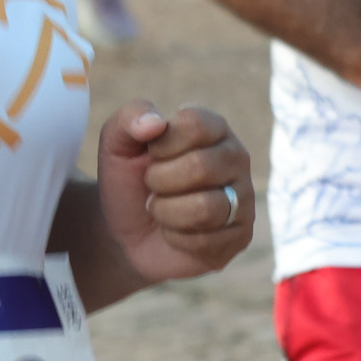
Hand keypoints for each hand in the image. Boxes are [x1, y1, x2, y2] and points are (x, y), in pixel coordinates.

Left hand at [94, 102, 252, 282]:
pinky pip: (206, 241)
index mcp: (214, 129)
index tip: (151, 154)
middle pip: (200, 166)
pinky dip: (176, 239)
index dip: (161, 144)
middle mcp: (236, 158)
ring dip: (166, 213)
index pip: (195, 124)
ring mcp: (243, 197)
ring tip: (162, 210)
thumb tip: (155, 123)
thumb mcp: (117, 147)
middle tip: (153, 187)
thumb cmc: (130, 184)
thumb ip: (129, 119)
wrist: (128, 234)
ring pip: (205, 208)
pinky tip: (175, 233)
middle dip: (159, 182)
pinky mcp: (240, 235)